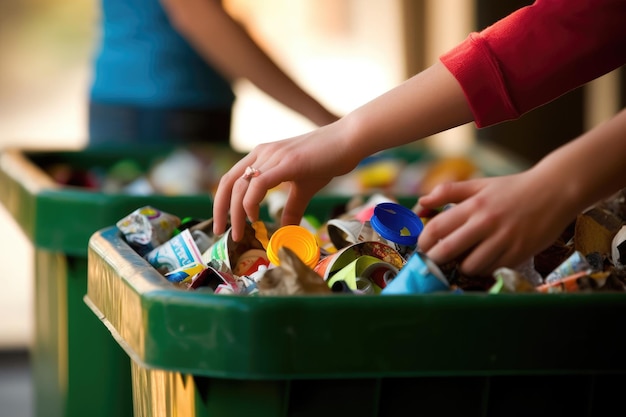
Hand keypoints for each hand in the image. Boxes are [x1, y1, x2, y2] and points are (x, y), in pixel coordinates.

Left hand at [213, 122, 361, 240]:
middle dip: (220, 210)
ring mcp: (273, 156)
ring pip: (241, 186)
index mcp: (262, 155)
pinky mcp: (287, 163)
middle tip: (220, 232)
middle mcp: (262, 153)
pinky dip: (251, 203)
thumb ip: (292, 207)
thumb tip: (286, 228)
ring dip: (235, 213)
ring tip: (239, 232)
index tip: (224, 224)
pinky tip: (255, 217)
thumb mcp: (305, 188)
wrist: (349, 140)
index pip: (231, 179)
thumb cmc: (328, 159)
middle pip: (228, 182)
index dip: (222, 202)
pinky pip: (259, 184)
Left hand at [416, 169, 578, 275]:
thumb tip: (421, 203)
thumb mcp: (480, 184)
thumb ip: (448, 192)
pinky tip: (485, 260)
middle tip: (434, 261)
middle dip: (435, 260)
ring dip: (461, 267)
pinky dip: (483, 268)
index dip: (423, 242)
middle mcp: (486, 222)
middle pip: (447, 251)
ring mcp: (503, 239)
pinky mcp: (519, 253)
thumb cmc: (513, 188)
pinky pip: (491, 269)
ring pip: (469, 266)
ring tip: (464, 259)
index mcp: (473, 204)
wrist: (556, 191)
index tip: (422, 247)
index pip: (436, 228)